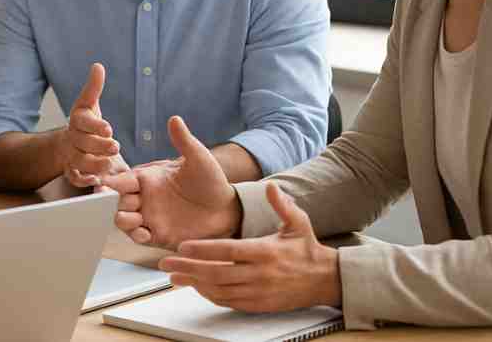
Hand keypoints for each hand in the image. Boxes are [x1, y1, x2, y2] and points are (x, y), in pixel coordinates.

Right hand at [59, 63, 126, 187]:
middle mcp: (71, 138)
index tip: (109, 128)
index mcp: (76, 120)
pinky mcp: (72, 171)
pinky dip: (83, 180)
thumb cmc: (84, 123)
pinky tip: (96, 180)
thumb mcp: (88, 105)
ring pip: (78, 161)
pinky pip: (74, 177)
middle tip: (115, 146)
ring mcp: (70, 155)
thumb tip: (98, 66)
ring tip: (108, 163)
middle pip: (82, 143)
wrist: (69, 144)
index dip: (95, 125)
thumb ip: (93, 88)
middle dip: (98, 145)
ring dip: (93, 163)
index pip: (82, 121)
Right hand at [107, 116, 239, 247]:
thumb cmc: (211, 180)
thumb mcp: (199, 158)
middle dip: (111, 203)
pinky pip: (139, 237)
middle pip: (116, 201)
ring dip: (123, 220)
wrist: (227, 208)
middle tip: (116, 203)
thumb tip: (175, 119)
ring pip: (123, 220)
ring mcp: (150, 217)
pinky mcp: (158, 234)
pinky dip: (136, 236)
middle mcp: (145, 197)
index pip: (121, 180)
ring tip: (132, 219)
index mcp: (148, 178)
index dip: (110, 183)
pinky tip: (145, 234)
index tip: (104, 185)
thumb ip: (184, 141)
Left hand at [158, 182, 341, 311]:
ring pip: (220, 290)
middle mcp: (260, 274)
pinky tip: (197, 287)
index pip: (229, 250)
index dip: (204, 249)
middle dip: (189, 269)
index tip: (182, 247)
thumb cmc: (307, 249)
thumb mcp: (298, 222)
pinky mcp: (259, 305)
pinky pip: (229, 301)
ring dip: (195, 284)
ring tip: (174, 276)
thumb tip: (272, 186)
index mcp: (266, 251)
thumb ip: (282, 205)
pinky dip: (211, 295)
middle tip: (166, 263)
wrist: (326, 280)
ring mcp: (259, 292)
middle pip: (217, 273)